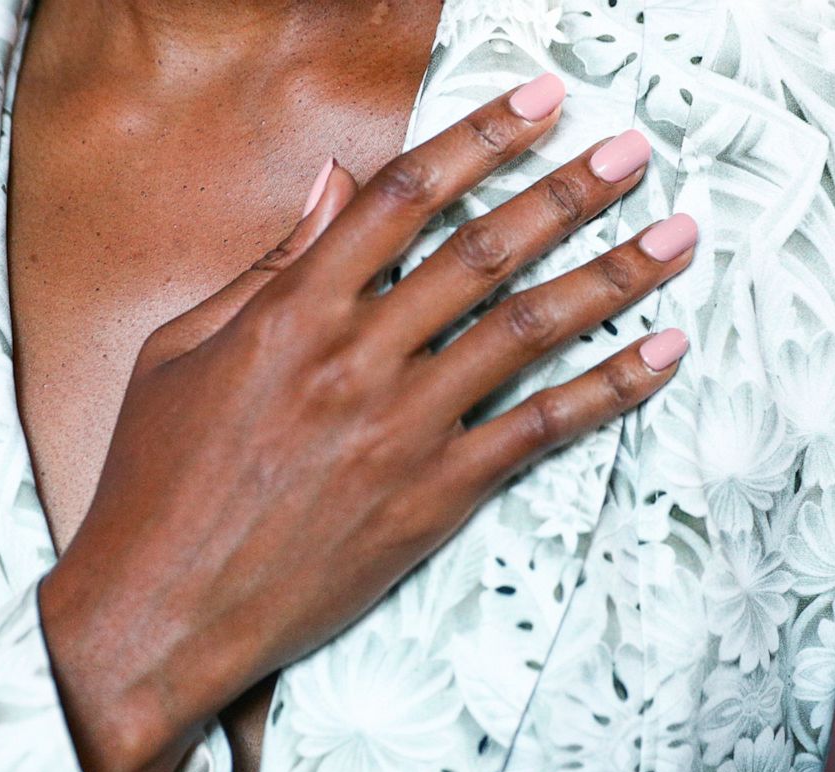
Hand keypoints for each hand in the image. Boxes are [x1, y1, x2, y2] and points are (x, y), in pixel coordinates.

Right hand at [37, 73, 697, 771]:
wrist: (160, 608)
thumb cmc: (156, 481)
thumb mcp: (179, 352)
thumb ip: (268, 268)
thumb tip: (331, 187)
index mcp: (291, 311)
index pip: (404, 196)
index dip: (481, 136)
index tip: (542, 100)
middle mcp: (356, 357)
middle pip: (485, 249)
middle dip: (570, 191)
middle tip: (635, 152)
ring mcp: (401, 429)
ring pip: (529, 330)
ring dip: (613, 276)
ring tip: (678, 237)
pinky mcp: (433, 496)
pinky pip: (541, 431)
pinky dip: (610, 389)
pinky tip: (663, 355)